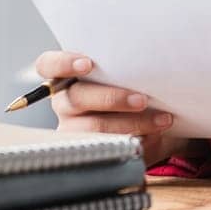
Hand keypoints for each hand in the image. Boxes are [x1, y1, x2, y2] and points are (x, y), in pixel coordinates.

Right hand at [33, 50, 203, 168]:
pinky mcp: (90, 151)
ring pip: (94, 127)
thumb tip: (150, 58)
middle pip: (77, 98)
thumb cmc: (136, 88)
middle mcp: (65, 102)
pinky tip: (154, 137)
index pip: (49, 65)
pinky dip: (135, 140)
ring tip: (161, 120)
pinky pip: (109, 147)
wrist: (154, 124)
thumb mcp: (129, 74)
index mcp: (68, 76)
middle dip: (112, 98)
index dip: (63, 63)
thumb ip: (127, 66)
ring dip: (132, 123)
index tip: (87, 64)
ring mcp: (72, 129)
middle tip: (142, 100)